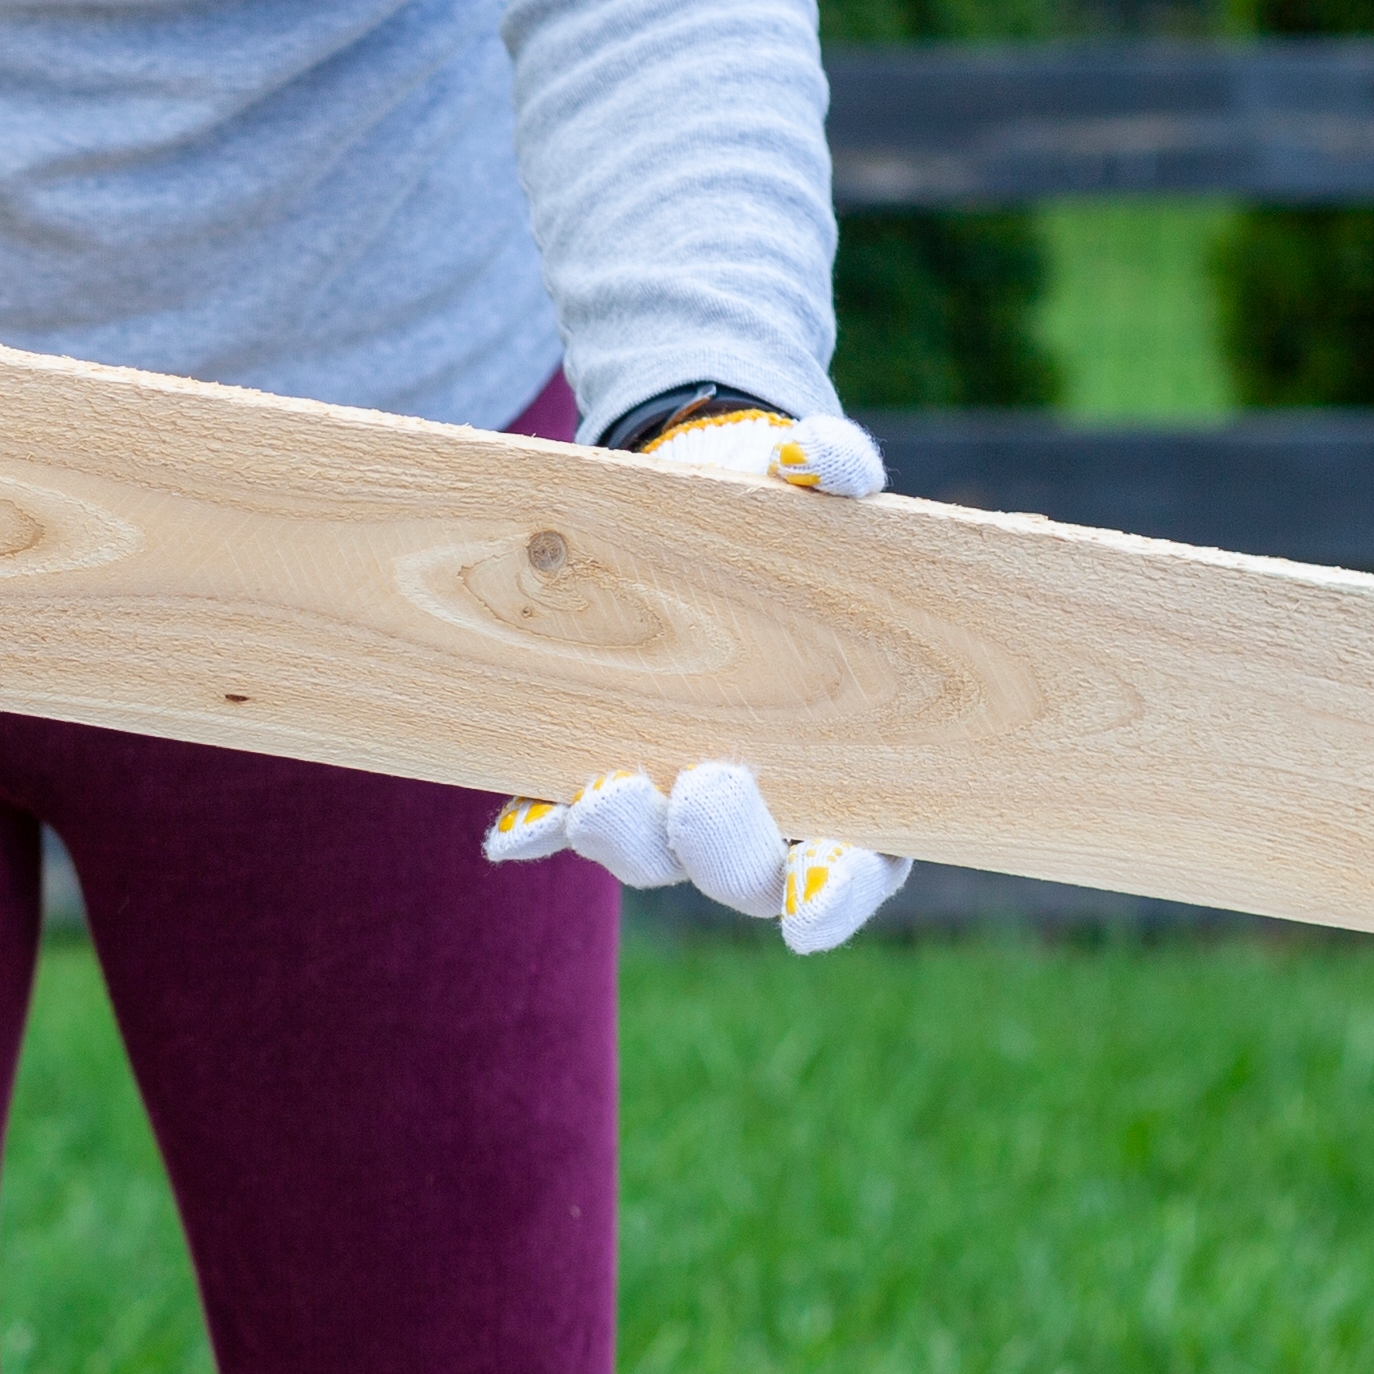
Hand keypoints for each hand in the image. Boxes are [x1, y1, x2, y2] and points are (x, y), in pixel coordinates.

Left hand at [483, 403, 917, 952]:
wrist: (687, 502)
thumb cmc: (777, 509)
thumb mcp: (805, 479)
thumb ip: (830, 469)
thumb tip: (823, 467)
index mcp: (859, 776)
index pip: (858, 864)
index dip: (835, 894)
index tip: (808, 907)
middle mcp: (768, 811)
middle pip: (746, 875)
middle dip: (720, 852)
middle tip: (710, 790)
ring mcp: (676, 803)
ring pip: (650, 856)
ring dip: (624, 838)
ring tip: (605, 791)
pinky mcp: (600, 773)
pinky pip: (562, 819)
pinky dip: (538, 825)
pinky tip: (514, 828)